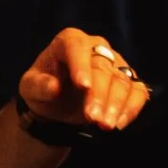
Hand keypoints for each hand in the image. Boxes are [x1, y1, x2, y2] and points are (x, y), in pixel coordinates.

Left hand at [19, 28, 150, 133]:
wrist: (58, 104)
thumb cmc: (43, 89)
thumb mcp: (30, 88)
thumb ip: (38, 86)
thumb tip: (53, 87)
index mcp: (69, 41)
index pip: (76, 47)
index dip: (80, 66)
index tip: (82, 86)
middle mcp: (96, 47)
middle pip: (102, 67)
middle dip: (98, 94)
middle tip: (92, 118)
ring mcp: (116, 62)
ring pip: (121, 80)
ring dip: (115, 105)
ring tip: (105, 126)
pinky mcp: (129, 80)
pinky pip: (137, 91)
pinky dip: (131, 108)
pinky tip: (119, 123)